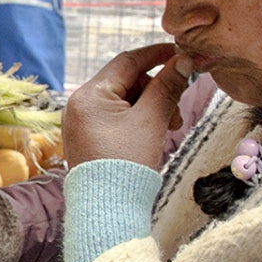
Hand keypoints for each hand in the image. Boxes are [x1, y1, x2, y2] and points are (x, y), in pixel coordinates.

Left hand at [62, 42, 190, 169]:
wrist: (107, 208)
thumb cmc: (127, 164)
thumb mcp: (152, 120)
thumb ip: (167, 86)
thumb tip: (182, 61)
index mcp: (89, 95)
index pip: (127, 61)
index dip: (157, 55)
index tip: (180, 53)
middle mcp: (78, 104)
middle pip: (126, 81)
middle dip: (156, 91)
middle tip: (178, 111)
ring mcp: (80, 121)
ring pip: (123, 100)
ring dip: (150, 107)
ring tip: (169, 128)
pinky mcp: (86, 136)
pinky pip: (114, 116)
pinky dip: (137, 119)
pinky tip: (153, 133)